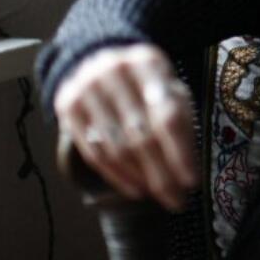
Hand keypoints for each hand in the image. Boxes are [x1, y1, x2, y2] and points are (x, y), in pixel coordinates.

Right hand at [54, 44, 196, 209]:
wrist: (99, 59)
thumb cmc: (145, 82)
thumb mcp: (169, 87)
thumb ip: (180, 117)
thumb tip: (188, 166)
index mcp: (148, 61)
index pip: (167, 114)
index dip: (179, 151)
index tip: (192, 181)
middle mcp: (114, 69)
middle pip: (141, 134)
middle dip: (162, 173)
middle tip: (177, 200)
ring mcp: (86, 86)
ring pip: (116, 146)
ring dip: (141, 177)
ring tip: (159, 195)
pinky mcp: (67, 105)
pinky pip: (93, 152)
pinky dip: (117, 175)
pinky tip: (135, 188)